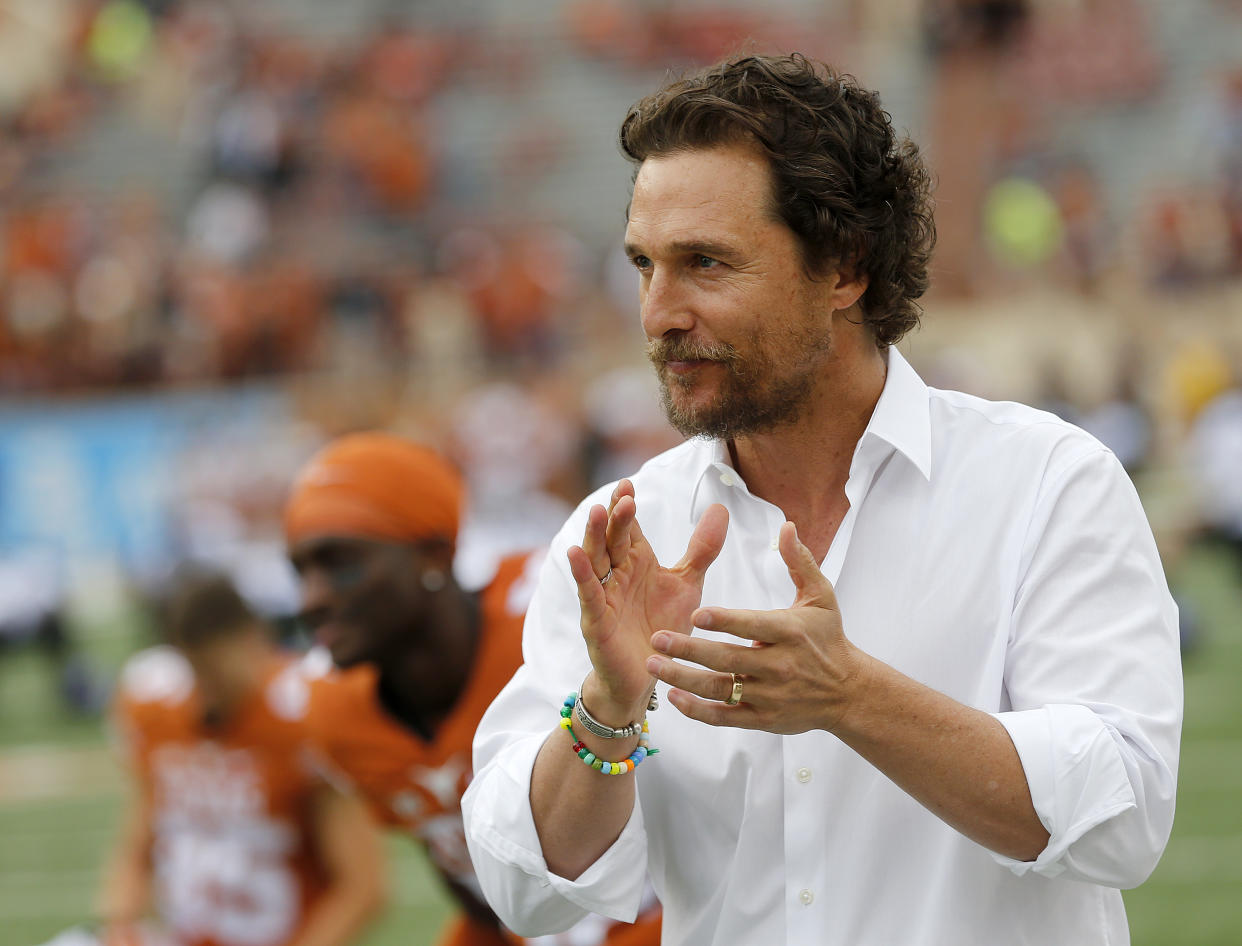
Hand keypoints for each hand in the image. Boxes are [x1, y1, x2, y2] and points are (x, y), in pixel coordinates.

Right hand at [567, 479, 728, 721]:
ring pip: (596, 560)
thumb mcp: (688, 584)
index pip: (628, 528)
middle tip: (622, 497)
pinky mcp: (595, 620)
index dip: (626, 507)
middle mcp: (617, 574)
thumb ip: (702, 549)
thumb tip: (721, 507)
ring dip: (594, 537)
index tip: (629, 485)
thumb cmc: (664, 627)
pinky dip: (582, 574)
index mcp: (637, 562)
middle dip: (615, 518)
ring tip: (597, 513)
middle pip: (612, 539)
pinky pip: (587, 593)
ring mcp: (604, 596)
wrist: (651, 674)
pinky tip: (575, 553)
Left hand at [645, 521, 872, 733]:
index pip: (752, 625)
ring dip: (683, 678)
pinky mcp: (763, 719)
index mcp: (790, 632)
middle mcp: (779, 666)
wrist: (849, 692)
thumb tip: (787, 526)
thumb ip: (799, 562)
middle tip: (657, 638)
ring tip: (654, 664)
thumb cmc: (828, 638)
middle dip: (689, 650)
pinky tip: (672, 696)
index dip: (725, 621)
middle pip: (728, 659)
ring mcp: (770, 696)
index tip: (695, 614)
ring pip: (720, 689)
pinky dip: (697, 710)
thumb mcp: (821, 596)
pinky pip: (724, 717)